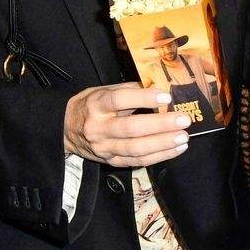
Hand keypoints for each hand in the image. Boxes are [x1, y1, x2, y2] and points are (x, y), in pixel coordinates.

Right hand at [64, 84, 188, 166]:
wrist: (65, 129)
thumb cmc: (91, 106)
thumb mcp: (103, 91)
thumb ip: (130, 90)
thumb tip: (160, 88)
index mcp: (96, 105)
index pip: (119, 100)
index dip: (143, 98)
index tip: (166, 96)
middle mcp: (99, 128)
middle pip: (131, 129)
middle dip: (161, 125)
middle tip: (184, 120)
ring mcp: (104, 147)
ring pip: (135, 149)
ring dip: (163, 144)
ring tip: (183, 137)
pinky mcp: (110, 161)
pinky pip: (137, 162)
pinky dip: (159, 156)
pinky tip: (176, 149)